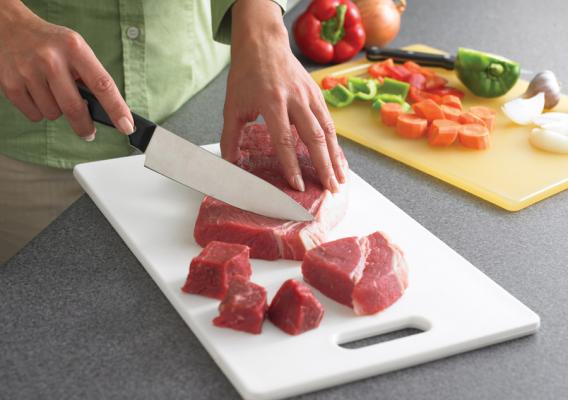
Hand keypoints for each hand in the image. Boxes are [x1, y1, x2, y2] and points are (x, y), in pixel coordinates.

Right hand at [0, 1, 133, 139]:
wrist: (9, 27)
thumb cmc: (51, 43)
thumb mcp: (76, 49)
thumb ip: (90, 76)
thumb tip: (106, 111)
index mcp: (74, 49)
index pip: (102, 84)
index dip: (117, 109)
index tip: (126, 126)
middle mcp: (51, 59)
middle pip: (74, 108)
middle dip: (85, 126)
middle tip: (89, 133)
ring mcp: (28, 71)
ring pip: (54, 114)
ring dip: (58, 111)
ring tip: (52, 92)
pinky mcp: (10, 84)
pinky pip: (35, 115)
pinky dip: (39, 111)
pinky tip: (37, 93)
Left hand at [221, 0, 346, 192]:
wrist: (263, 43)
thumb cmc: (246, 75)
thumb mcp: (233, 105)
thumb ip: (230, 137)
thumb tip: (229, 165)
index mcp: (272, 102)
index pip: (284, 140)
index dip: (292, 165)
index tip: (298, 186)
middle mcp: (295, 99)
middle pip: (314, 137)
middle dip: (323, 166)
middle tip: (329, 189)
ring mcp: (310, 96)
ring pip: (328, 131)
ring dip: (335, 158)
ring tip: (340, 181)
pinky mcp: (317, 95)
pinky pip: (330, 123)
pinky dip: (336, 144)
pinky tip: (339, 160)